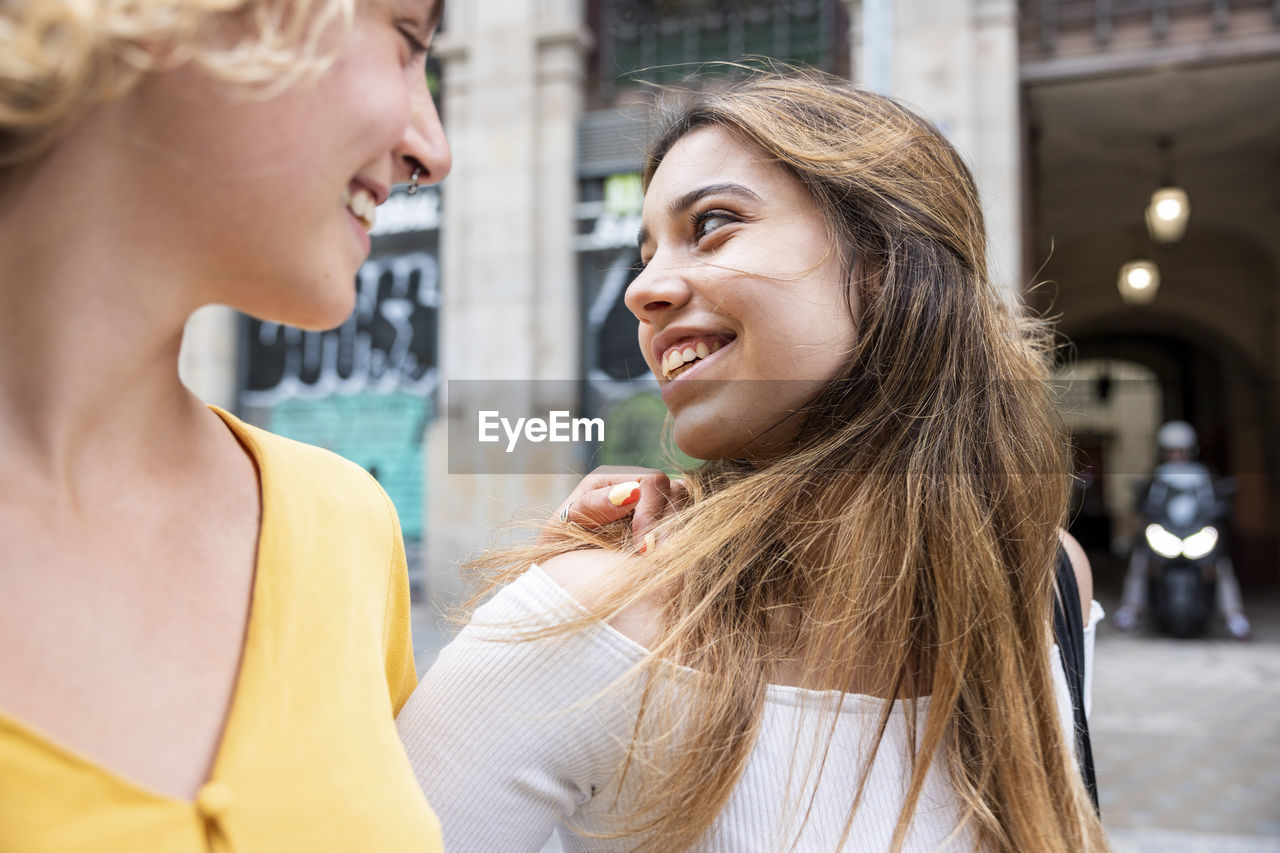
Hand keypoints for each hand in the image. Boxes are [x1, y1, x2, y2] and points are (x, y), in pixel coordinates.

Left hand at [544, 466, 687, 547]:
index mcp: (611, 480)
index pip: (652, 481)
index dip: (652, 511)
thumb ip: (592, 506)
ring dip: (676, 534)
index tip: (642, 545)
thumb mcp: (564, 527)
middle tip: (653, 556)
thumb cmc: (558, 549)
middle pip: (675, 490)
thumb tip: (629, 492)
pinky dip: (681, 541)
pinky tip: (665, 561)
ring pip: (686, 508)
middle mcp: (636, 488)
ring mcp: (654, 509)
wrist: (562, 580)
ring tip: (660, 561)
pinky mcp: (665, 532)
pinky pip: (686, 527)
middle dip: (668, 524)